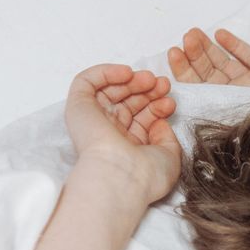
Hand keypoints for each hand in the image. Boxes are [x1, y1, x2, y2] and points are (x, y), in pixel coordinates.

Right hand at [64, 64, 180, 205]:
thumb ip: (167, 138)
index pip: (141, 119)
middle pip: (127, 103)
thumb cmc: (147, 176)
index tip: (170, 103)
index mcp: (128, 148)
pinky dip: (106, 72)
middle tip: (163, 85)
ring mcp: (94, 120)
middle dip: (147, 91)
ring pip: (110, 91)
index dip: (156, 107)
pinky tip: (127, 73)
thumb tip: (159, 122)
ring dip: (132, 80)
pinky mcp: (79, 108)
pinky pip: (87, 81)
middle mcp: (110, 134)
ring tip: (151, 79)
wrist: (123, 176)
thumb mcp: (169, 158)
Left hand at [167, 25, 249, 102]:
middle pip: (211, 75)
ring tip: (195, 33)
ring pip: (226, 63)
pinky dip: (235, 45)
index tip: (173, 55)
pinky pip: (249, 56)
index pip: (201, 92)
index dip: (184, 74)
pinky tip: (221, 34)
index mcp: (233, 111)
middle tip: (185, 38)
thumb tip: (191, 103)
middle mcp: (241, 97)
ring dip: (209, 48)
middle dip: (195, 56)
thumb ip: (225, 105)